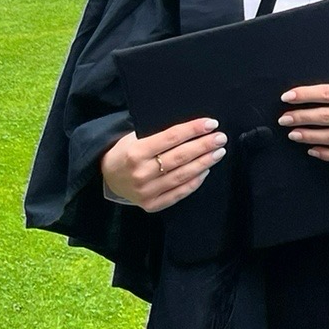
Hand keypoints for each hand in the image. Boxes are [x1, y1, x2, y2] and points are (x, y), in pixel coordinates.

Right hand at [101, 116, 227, 211]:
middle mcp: (142, 173)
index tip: (211, 124)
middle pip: (180, 157)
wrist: (108, 177)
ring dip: (204, 163)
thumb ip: (158, 135)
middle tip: (220, 138)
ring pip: (182, 175)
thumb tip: (192, 129)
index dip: (193, 129)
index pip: (171, 137)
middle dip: (204, 146)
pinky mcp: (152, 205)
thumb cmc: (125, 151)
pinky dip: (195, 182)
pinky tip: (205, 171)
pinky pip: (179, 193)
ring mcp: (147, 191)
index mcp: (136, 152)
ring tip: (218, 152)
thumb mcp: (134, 137)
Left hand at [278, 83, 328, 162]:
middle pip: (327, 117)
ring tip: (293, 133)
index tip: (287, 96)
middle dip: (301, 117)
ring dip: (309, 135)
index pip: (328, 93)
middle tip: (284, 118)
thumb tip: (318, 99)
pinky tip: (312, 149)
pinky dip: (326, 153)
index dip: (305, 95)